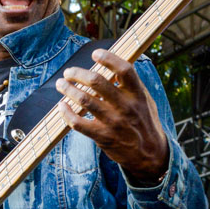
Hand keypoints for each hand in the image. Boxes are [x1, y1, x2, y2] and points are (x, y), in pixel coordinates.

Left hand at [56, 49, 168, 184]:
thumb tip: (113, 65)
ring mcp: (113, 122)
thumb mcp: (145, 101)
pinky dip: (66, 113)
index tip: (95, 54)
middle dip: (78, 73)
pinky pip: (78, 123)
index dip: (108, 58)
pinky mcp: (102, 136)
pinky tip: (61, 106)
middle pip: (97, 82)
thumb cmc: (144, 123)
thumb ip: (131, 85)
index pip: (124, 70)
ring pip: (84, 100)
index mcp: (137, 94)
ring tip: (61, 84)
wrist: (148, 155)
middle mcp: (125, 106)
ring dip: (68, 89)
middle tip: (69, 72)